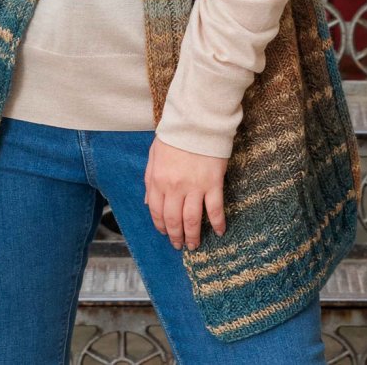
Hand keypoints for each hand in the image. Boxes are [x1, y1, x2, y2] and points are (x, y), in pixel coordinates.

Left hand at [143, 136, 226, 250]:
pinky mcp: (213, 184)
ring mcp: (194, 187)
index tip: (165, 233)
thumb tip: (147, 202)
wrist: (196, 121)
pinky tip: (219, 231)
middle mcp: (174, 187)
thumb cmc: (175, 135)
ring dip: (193, 236)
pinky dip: (217, 223)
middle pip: (174, 220)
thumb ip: (149, 179)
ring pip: (192, 220)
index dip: (160, 226)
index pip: (156, 211)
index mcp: (157, 180)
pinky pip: (215, 210)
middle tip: (179, 246)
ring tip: (194, 245)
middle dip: (176, 236)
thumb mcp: (154, 154)